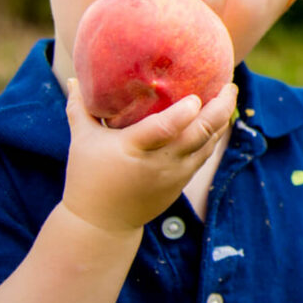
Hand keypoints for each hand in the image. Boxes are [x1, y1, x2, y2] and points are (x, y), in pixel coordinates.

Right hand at [61, 78, 236, 231]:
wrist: (102, 223)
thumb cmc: (88, 177)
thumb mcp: (81, 141)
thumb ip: (80, 108)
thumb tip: (73, 79)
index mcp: (132, 149)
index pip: (162, 130)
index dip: (182, 114)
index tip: (196, 97)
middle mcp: (159, 162)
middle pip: (198, 135)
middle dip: (219, 109)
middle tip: (228, 84)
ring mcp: (174, 174)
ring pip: (208, 144)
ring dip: (222, 119)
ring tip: (228, 94)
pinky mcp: (181, 181)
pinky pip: (204, 154)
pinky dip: (214, 135)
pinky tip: (218, 117)